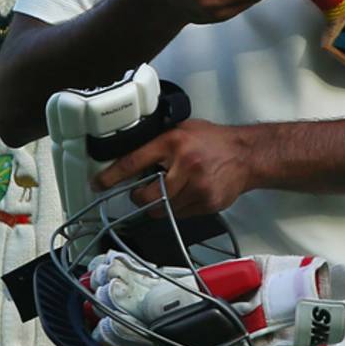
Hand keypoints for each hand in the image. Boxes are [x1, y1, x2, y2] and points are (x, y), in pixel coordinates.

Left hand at [95, 119, 252, 216]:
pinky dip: (177, 209)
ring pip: (163, 210)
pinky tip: (187, 194)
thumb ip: (157, 141)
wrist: (246, 154)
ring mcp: (197, 187)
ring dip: (160, 205)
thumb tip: (128, 153)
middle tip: (141, 192)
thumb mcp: (181, 130)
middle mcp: (183, 165)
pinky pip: (181, 215)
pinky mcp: (207, 203)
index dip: (111, 176)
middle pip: (147, 196)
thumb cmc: (211, 140)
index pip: (133, 162)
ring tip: (170, 190)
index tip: (98, 184)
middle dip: (139, 198)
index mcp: (172, 142)